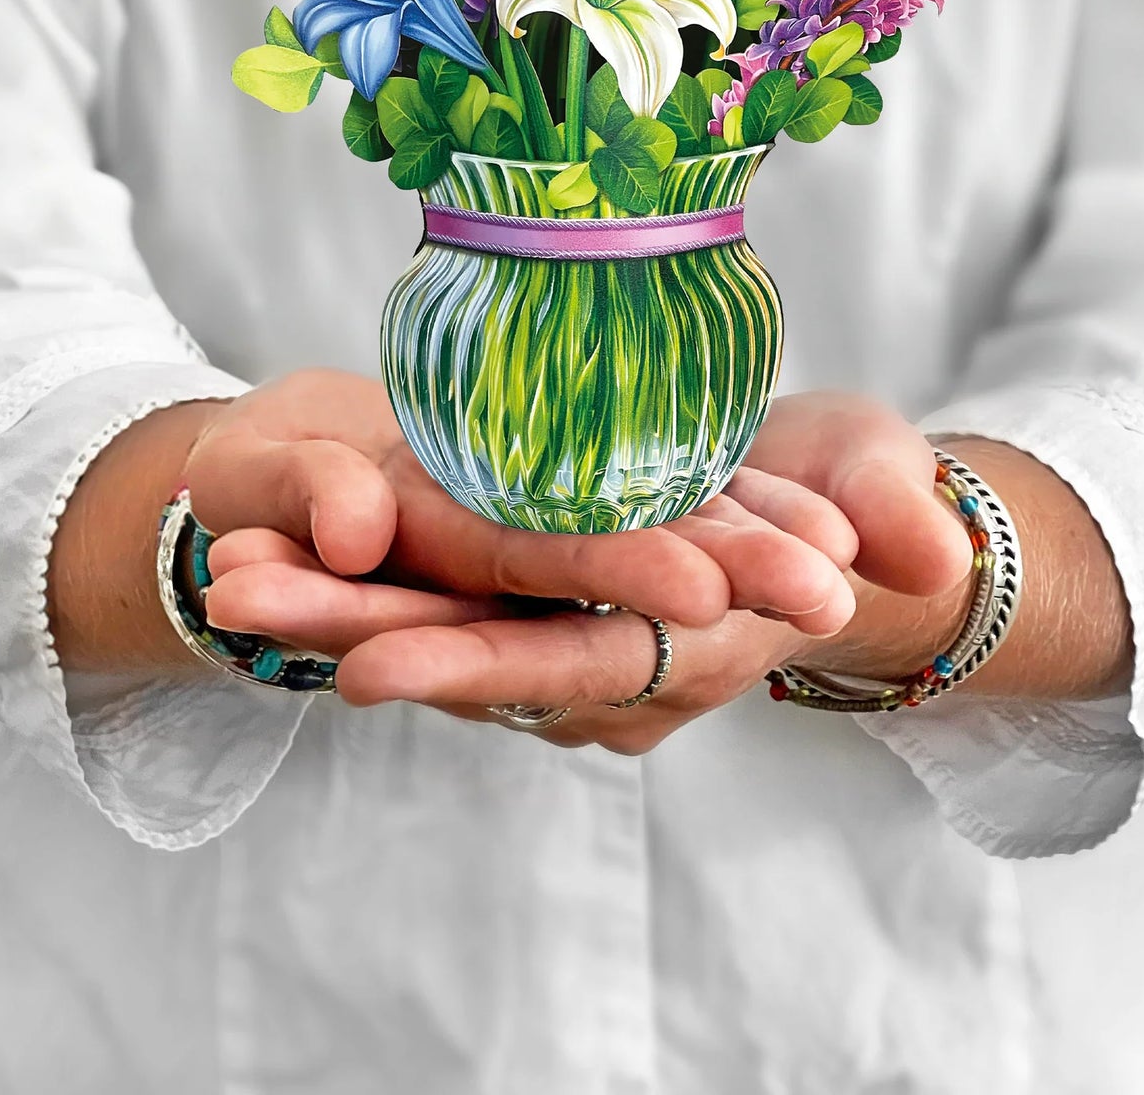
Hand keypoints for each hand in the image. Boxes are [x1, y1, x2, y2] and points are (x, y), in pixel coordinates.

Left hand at [245, 388, 974, 748]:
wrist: (819, 528)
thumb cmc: (859, 496)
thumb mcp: (883, 478)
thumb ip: (890, 505)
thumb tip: (917, 545)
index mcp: (693, 637)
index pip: (580, 660)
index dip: (487, 663)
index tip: (375, 665)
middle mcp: (611, 661)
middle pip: (474, 654)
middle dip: (356, 632)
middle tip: (238, 594)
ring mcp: (562, 630)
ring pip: (435, 627)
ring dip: (330, 603)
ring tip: (226, 566)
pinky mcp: (529, 591)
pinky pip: (433, 593)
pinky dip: (355, 574)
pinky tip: (270, 538)